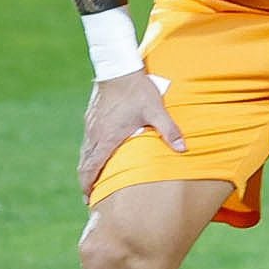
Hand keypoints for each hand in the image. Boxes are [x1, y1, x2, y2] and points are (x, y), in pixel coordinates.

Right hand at [79, 73, 182, 196]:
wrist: (118, 69)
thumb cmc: (138, 91)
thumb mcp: (156, 111)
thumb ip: (169, 130)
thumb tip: (184, 149)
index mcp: (107, 138)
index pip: (92, 168)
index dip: (89, 185)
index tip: (89, 199)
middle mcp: (95, 134)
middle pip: (84, 164)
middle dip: (86, 182)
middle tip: (90, 197)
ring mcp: (91, 126)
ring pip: (85, 153)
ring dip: (88, 168)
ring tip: (93, 181)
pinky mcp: (92, 118)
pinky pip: (88, 142)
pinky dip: (90, 154)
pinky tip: (98, 156)